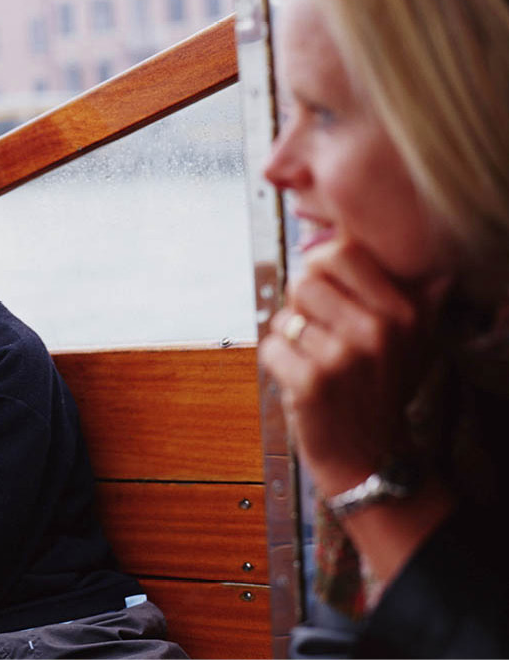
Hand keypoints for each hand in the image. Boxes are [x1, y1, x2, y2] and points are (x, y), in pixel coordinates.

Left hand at [259, 238, 427, 497]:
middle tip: (322, 338)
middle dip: (302, 308)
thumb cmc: (379, 389)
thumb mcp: (412, 346)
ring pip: (284, 317)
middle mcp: (379, 330)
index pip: (340, 251)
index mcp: (403, 312)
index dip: (322, 269)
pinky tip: (302, 382)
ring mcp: (344, 357)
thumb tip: (438, 273)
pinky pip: (271, 347)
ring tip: (317, 363)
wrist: (369, 458)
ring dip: (291, 340)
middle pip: (303, 281)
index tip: (330, 295)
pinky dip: (278, 364)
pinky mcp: (311, 382)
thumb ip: (417, 302)